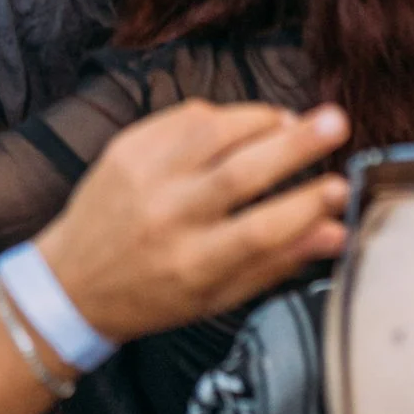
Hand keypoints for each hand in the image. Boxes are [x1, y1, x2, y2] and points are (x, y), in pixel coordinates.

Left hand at [34, 99, 348, 344]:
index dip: (307, 207)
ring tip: (294, 121)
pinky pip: (184, 118)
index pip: (261, 231)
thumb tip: (336, 232)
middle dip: (295, 145)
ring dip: (262, 120)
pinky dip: (222, 116)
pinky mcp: (127, 147)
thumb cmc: (154, 295)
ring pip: (213, 133)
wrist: (72, 281)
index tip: (341, 188)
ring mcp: (143, 177)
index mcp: (192, 264)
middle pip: (241, 173)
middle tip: (336, 122)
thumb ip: (276, 262)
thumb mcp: (216, 297)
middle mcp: (167, 218)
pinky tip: (244, 124)